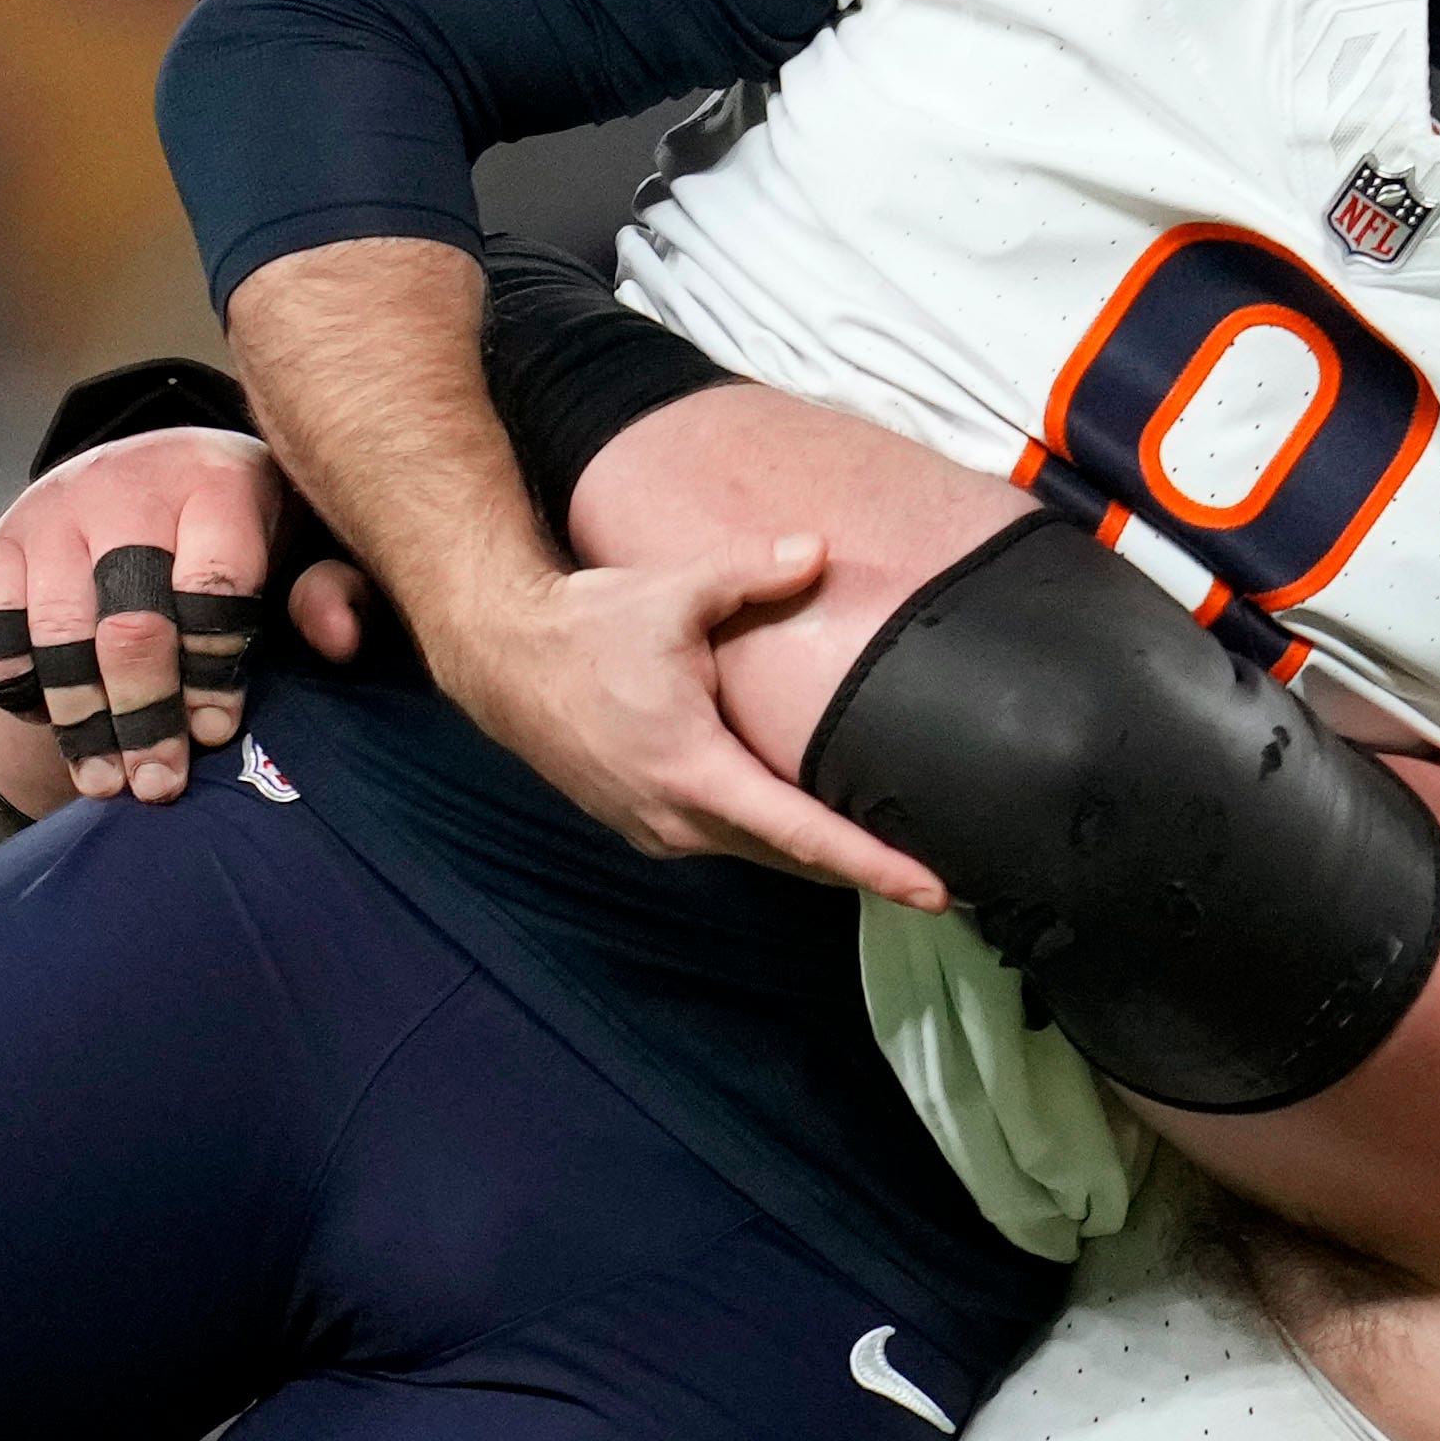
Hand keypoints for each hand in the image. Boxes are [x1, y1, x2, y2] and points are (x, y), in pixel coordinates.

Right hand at [0, 426, 372, 813]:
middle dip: (145, 714)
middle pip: (130, 621)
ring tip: (106, 783)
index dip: (214, 671)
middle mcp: (127, 485)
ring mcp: (55, 511)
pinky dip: (20, 685)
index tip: (218, 733)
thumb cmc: (243, 529)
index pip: (212, 586)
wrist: (152, 471)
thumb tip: (339, 640)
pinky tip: (55, 727)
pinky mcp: (1, 541)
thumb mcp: (304, 543)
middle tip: (159, 783)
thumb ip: (331, 588)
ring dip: (82, 721)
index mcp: (215, 481)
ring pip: (58, 634)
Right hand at [435, 544, 945, 908]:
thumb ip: (751, 573)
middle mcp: (678, 820)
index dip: (874, 865)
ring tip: (884, 850)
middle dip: (863, 869)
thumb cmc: (587, 626)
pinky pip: (726, 844)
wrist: (503, 659)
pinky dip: (773, 841)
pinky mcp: (644, 826)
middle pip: (793, 860)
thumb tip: (819, 549)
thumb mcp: (672, 593)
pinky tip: (807, 822)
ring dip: (817, 856)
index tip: (933, 891)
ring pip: (759, 856)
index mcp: (695, 773)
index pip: (804, 835)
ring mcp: (657, 831)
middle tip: (936, 874)